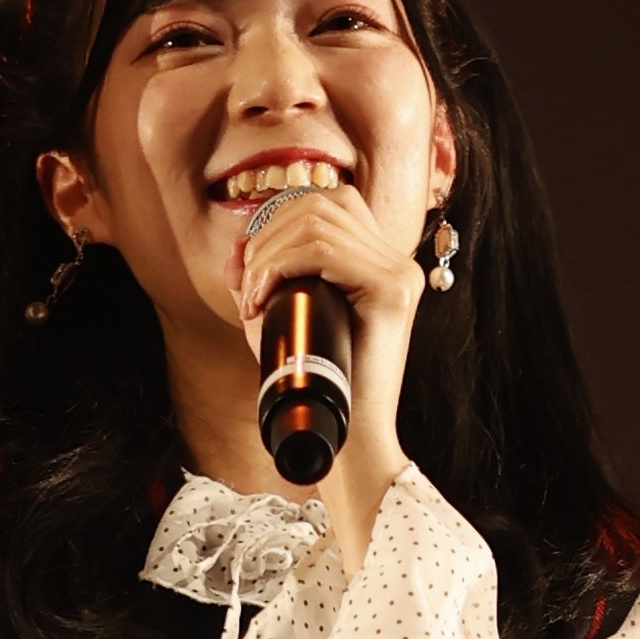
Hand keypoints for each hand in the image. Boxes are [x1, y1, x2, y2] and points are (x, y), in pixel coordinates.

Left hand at [232, 164, 440, 553]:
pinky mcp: (393, 291)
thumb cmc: (316, 383)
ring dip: (269, 252)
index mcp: (382, 262)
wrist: (347, 437)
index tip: (246, 264)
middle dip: (267, 233)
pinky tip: (264, 296)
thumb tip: (239, 248)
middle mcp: (398, 261)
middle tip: (245, 284)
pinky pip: (325, 249)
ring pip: (318, 220)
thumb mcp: (286, 318)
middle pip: (322, 201)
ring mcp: (401, 274)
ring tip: (253, 295)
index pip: (331, 201)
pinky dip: (281, 265)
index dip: (279, 217)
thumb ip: (269, 278)